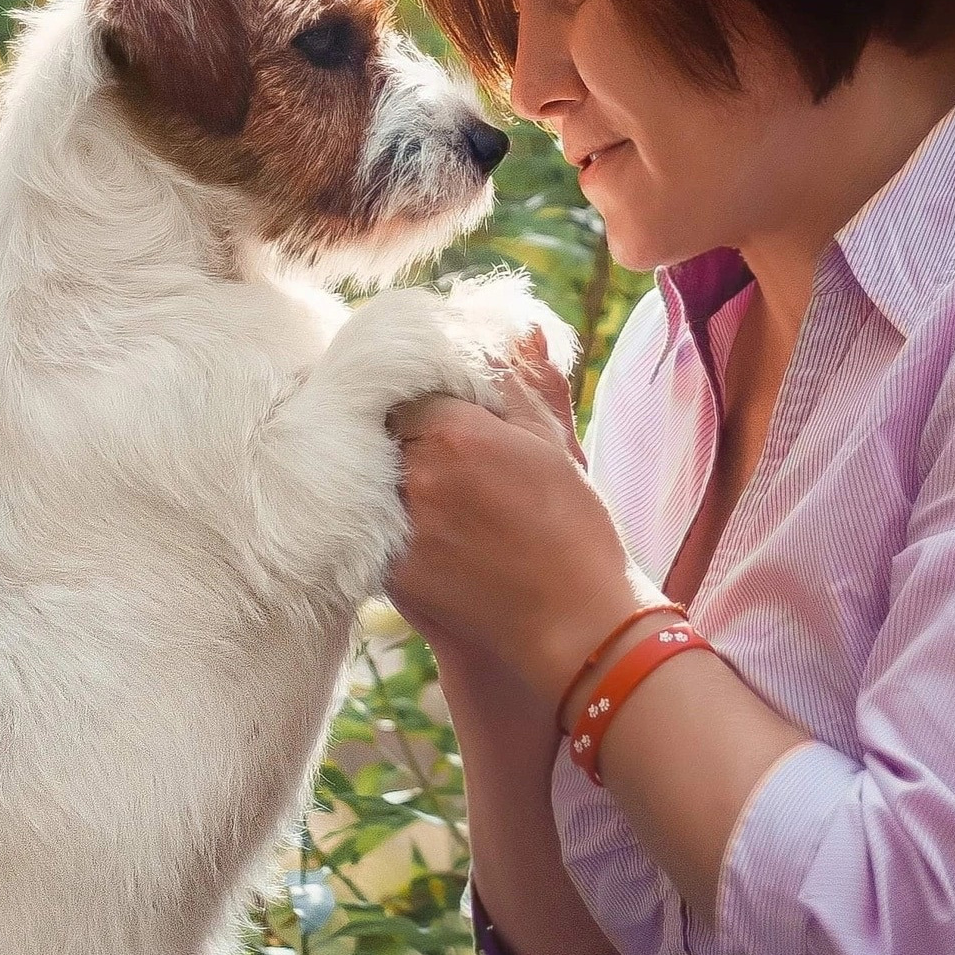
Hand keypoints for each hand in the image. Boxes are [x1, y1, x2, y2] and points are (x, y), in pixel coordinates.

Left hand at [387, 337, 665, 709]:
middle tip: (453, 464)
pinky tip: (445, 543)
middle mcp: (415, 475)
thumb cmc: (576, 530)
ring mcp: (398, 527)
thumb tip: (518, 326)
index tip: (449, 416)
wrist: (576, 628)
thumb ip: (524, 382)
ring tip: (454, 507)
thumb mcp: (554, 445)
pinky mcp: (389, 574)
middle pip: (386, 435)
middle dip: (409, 439)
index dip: (428, 401)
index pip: (410, 391)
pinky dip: (399, 529)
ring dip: (399, 484)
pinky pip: (377, 531)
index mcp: (454, 431)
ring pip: (377, 484)